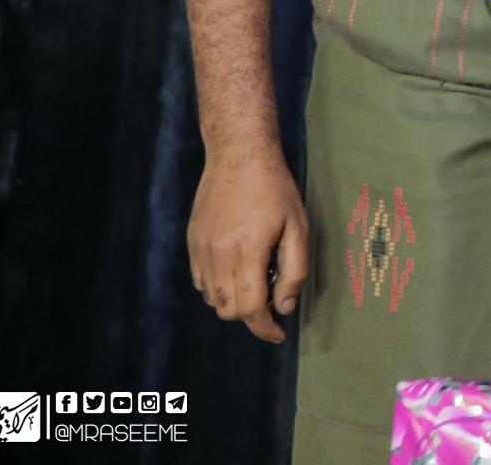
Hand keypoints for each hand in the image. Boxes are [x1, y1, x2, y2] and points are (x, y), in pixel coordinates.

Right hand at [188, 145, 309, 342]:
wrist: (238, 155)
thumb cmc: (275, 188)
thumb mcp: (298, 226)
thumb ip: (294, 269)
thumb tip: (287, 306)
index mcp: (247, 252)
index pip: (250, 309)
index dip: (265, 328)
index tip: (278, 334)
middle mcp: (218, 256)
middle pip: (229, 309)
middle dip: (252, 316)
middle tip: (273, 302)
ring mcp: (201, 250)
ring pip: (213, 299)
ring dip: (235, 302)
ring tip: (257, 281)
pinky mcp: (192, 243)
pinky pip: (201, 282)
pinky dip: (218, 288)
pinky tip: (237, 271)